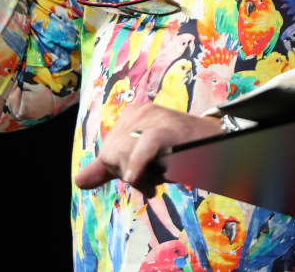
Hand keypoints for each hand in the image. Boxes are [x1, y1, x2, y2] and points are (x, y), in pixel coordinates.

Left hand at [73, 103, 224, 190]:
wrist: (216, 143)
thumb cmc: (178, 153)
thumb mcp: (140, 160)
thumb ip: (110, 168)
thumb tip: (78, 182)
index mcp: (129, 117)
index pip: (108, 153)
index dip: (123, 171)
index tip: (143, 176)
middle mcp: (138, 112)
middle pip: (112, 154)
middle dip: (129, 173)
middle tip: (154, 179)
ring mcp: (153, 118)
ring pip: (124, 152)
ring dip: (141, 175)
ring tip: (163, 175)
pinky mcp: (167, 128)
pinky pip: (145, 146)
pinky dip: (138, 164)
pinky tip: (134, 178)